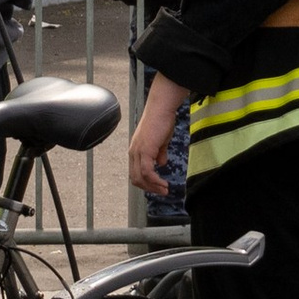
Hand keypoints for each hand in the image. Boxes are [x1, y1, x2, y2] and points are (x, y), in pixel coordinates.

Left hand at [128, 76, 188, 195]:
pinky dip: (154, 181)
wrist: (161, 107)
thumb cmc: (161, 120)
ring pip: (140, 178)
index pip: (135, 172)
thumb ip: (159, 153)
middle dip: (149, 188)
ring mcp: (138, 151)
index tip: (158, 187)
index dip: (146, 182)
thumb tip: (161, 164)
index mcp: (136, 150)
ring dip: (153, 187)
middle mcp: (133, 152)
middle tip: (162, 191)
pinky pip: (147, 172)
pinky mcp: (145, 150)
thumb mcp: (160, 140)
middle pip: (135, 178)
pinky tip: (163, 183)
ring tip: (164, 190)